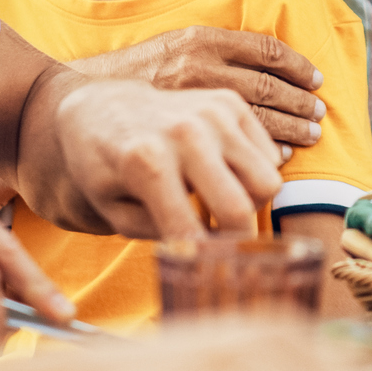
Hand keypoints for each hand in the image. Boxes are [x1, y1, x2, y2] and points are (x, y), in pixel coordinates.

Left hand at [27, 80, 283, 239]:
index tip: (204, 268)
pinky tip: (221, 170)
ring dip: (249, 201)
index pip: (192, 230)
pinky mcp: (231, 102)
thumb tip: (206, 251)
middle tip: (218, 240)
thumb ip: (158, 235)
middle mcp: (185, 132)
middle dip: (234, 238)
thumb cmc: (106, 168)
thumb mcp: (113, 212)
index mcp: (147, 162)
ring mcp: (213, 113)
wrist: (101, 108)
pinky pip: (269, 157)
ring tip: (219, 200)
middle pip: (240, 208)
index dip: (200, 259)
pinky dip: (252, 172)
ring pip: (267, 182)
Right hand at [79, 26, 326, 150]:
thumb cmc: (144, 78)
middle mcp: (197, 65)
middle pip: (267, 85)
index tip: (317, 79)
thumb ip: (222, 56)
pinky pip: (232, 143)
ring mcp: (187, 101)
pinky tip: (277, 158)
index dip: (298, 65)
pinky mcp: (177, 132)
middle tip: (319, 115)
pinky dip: (260, 150)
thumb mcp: (180, 49)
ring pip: (256, 114)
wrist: (86, 103)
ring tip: (310, 136)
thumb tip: (276, 73)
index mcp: (202, 38)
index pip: (266, 49)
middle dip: (299, 102)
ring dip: (290, 127)